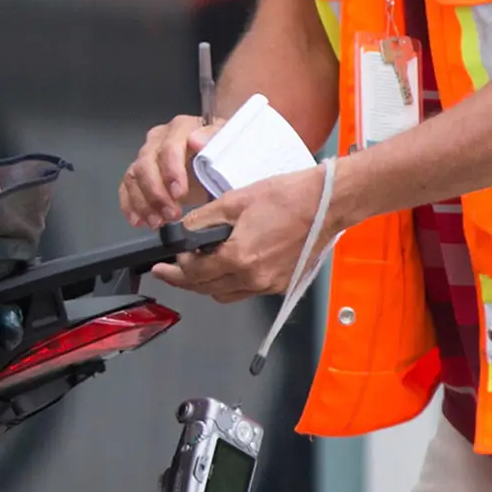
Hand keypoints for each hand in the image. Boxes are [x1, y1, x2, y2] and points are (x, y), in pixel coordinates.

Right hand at [119, 115, 221, 226]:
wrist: (217, 157)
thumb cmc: (222, 149)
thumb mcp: (227, 142)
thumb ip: (213, 138)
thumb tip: (197, 141)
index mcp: (180, 128)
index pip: (169, 147)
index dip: (171, 171)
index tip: (179, 193)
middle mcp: (158, 140)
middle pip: (145, 164)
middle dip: (156, 193)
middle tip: (172, 214)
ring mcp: (146, 156)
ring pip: (133, 178)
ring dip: (144, 204)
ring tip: (158, 222)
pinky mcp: (140, 174)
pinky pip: (126, 189)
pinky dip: (130, 206)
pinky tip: (140, 221)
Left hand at [152, 165, 328, 302]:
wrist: (327, 203)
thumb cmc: (288, 197)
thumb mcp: (234, 201)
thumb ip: (203, 220)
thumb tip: (183, 231)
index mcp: (240, 258)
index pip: (193, 273)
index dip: (175, 268)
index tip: (164, 263)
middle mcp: (254, 278)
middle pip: (206, 289)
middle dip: (184, 280)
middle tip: (168, 271)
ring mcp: (270, 285)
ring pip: (225, 294)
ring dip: (207, 284)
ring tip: (197, 268)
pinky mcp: (282, 285)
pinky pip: (246, 291)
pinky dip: (230, 283)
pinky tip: (226, 267)